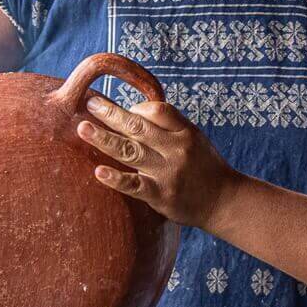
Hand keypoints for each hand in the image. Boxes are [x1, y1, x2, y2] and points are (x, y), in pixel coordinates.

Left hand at [76, 94, 239, 228]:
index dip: (137, 107)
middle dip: (111, 113)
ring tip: (83, 128)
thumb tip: (133, 111)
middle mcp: (176, 149)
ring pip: (131, 151)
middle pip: (139, 126)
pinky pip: (134, 185)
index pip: (158, 110)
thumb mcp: (194, 139)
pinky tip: (98, 172)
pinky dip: (116, 178)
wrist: (224, 201)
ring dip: (104, 139)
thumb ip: (169, 126)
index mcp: (185, 132)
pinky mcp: (161, 195)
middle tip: (90, 104)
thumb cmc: (204, 167)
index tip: (123, 110)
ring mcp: (168, 172)